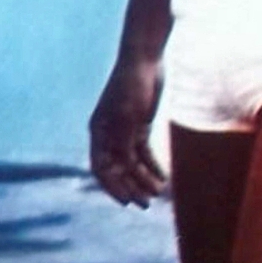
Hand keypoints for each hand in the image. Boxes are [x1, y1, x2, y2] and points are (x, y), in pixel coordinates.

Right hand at [89, 58, 166, 207]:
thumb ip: (124, 142)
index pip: (101, 168)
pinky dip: (152, 165)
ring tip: (159, 191)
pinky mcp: (139, 125)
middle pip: (117, 169)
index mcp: (99, 132)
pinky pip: (143, 152)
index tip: (127, 202)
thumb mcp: (129, 116)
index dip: (112, 187)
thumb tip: (123, 168)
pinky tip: (162, 177)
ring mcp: (124, 130)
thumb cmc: (132, 85)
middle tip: (147, 203)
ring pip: (132, 162)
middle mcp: (108, 134)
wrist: (145, 59)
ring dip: (143, 178)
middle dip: (131, 187)